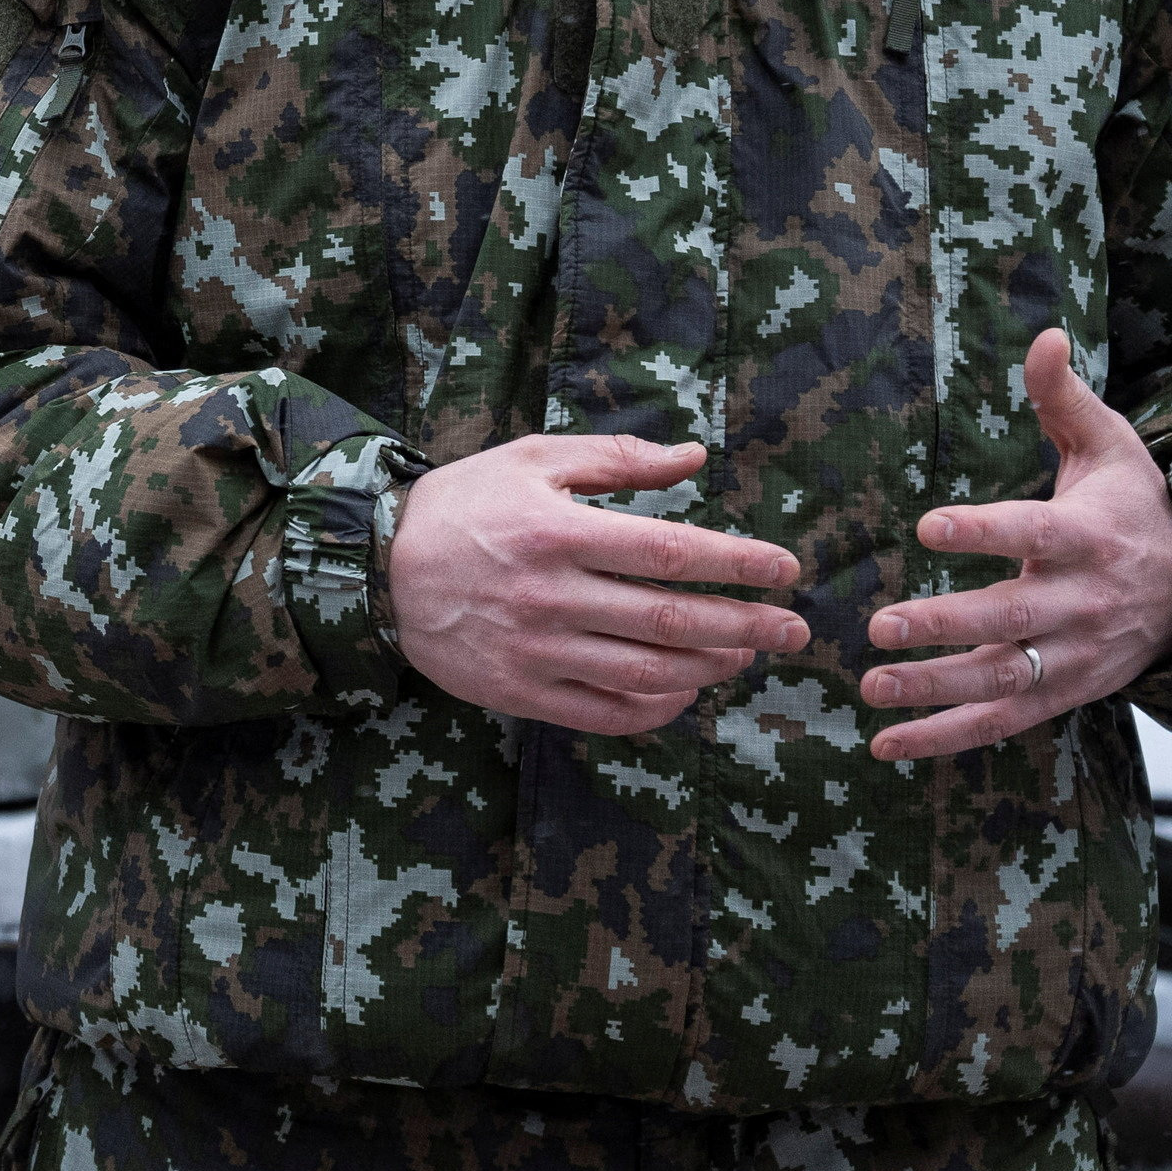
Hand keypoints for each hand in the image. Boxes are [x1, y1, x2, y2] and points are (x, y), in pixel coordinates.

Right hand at [389, 434, 812, 738]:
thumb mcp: (533, 460)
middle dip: (746, 626)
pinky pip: (605, 713)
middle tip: (793, 630)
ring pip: (646, 672)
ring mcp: (536, 650)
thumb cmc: (463, 505)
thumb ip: (617, 460)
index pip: (671, 551)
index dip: (738, 563)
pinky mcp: (520, 691)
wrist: (378, 569)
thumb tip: (695, 456)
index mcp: (558, 531)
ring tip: (746, 657)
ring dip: (710, 668)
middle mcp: (551, 595)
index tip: (785, 570)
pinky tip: (686, 693)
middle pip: (671, 618)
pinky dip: (656, 710)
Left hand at [860, 330, 1171, 759]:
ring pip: (1004, 679)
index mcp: (1089, 535)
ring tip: (872, 686)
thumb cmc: (1134, 504)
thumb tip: (1043, 334)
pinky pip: (1005, 720)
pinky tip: (888, 745)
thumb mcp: (1110, 445)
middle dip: (945, 626)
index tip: (928, 523)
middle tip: (880, 627)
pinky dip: (947, 737)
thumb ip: (1062, 398)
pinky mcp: (1068, 693)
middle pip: (1011, 619)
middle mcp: (1084, 600)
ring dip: (936, 688)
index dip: (984, 530)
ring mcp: (1078, 654)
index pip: (1033, 533)